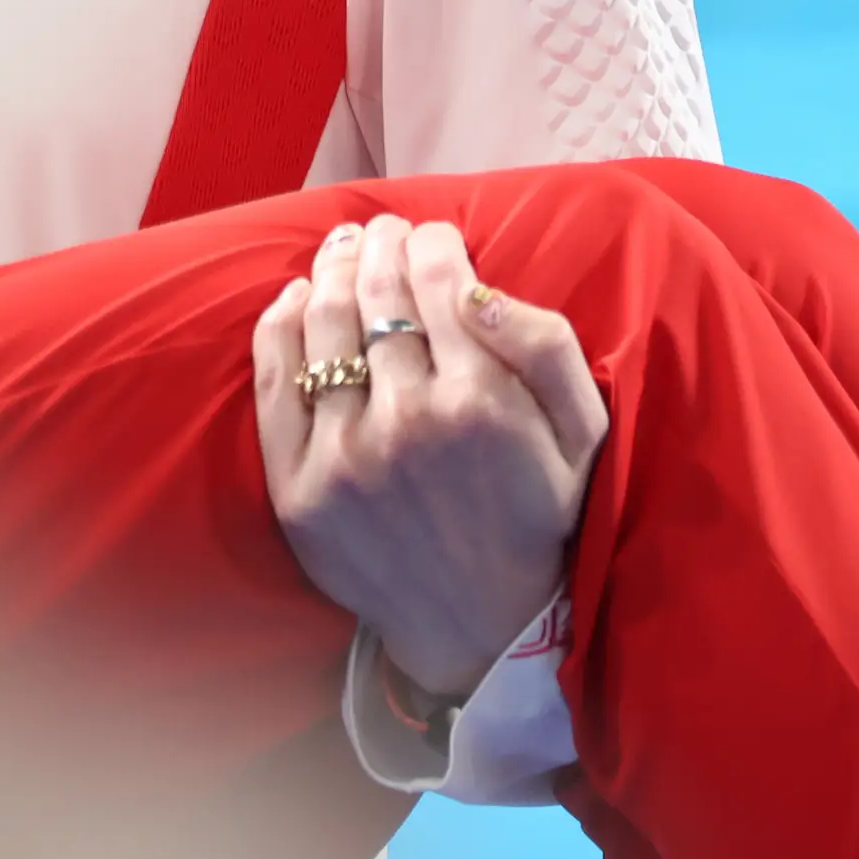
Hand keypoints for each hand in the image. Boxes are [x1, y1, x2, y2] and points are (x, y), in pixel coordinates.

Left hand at [253, 214, 606, 702]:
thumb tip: (476, 287)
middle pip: (374, 295)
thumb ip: (547, 349)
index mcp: (481, 403)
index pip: (438, 283)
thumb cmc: (536, 517)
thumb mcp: (583, 436)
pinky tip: (294, 297)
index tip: (431, 235)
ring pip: (321, 325)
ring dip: (329, 271)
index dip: (431, 243)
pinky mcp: (297, 486)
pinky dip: (280, 324)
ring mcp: (344, 456)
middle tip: (380, 231)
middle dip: (378, 246)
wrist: (478, 626)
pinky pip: (274, 381)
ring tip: (340, 252)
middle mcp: (407, 422)